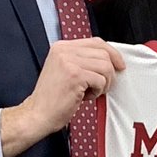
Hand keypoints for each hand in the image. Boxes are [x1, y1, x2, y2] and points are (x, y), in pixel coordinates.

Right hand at [0, 38, 124, 156]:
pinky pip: (101, 80)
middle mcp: (64, 50)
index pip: (96, 42)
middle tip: (102, 86)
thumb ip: (81, 60)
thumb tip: (109, 59)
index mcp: (61, 47)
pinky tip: (85, 97)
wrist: (37, 114)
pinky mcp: (75, 75)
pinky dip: (98, 91)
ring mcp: (69, 61)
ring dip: (104, 83)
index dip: (112, 53)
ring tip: (91, 92)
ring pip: (105, 66)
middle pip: (104, 53)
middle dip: (109, 72)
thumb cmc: (52, 98)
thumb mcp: (64, 70)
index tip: (119, 65)